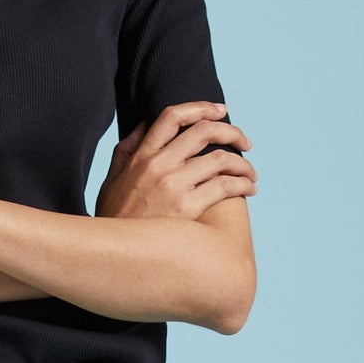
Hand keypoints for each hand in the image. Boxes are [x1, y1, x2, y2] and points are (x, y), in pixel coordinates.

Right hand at [95, 102, 254, 222]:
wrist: (112, 254)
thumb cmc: (113, 218)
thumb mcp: (112, 178)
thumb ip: (126, 150)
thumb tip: (144, 126)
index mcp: (141, 155)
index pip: (173, 116)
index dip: (201, 107)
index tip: (221, 110)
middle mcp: (158, 165)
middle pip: (204, 132)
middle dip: (233, 132)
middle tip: (245, 144)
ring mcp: (172, 186)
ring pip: (220, 159)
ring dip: (243, 164)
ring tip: (251, 173)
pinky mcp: (185, 209)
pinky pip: (225, 187)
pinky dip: (243, 185)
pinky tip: (249, 190)